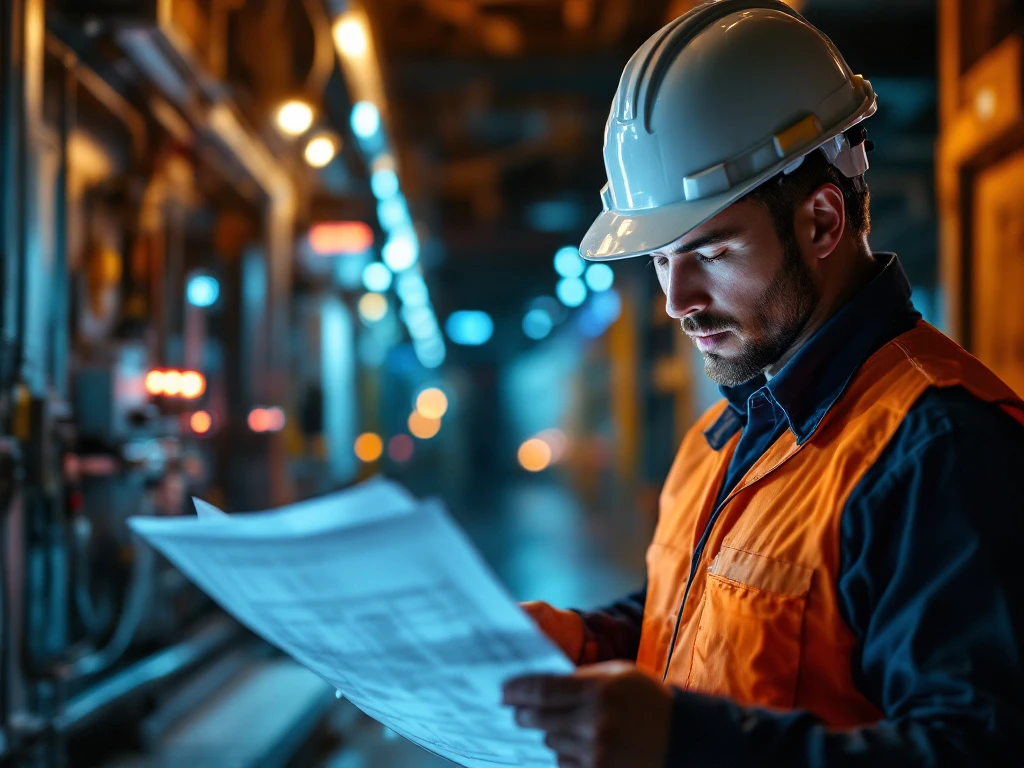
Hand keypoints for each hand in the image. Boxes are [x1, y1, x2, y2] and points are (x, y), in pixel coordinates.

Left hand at [502, 661, 673, 767]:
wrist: (684, 738)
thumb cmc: (648, 699)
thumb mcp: (619, 674)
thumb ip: (583, 678)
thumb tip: (543, 683)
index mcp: (599, 689)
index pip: (543, 690)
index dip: (517, 690)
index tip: (503, 691)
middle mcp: (595, 721)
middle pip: (539, 718)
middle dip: (523, 714)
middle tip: (516, 711)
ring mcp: (597, 751)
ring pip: (551, 742)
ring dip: (548, 733)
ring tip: (555, 725)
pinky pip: (565, 763)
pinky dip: (565, 754)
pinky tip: (576, 744)